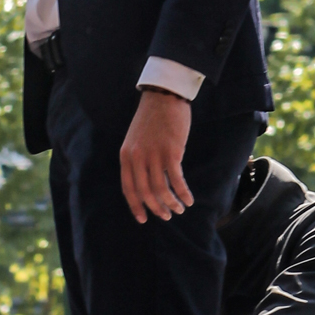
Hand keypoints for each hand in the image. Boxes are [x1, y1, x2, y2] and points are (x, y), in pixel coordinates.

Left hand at [119, 87, 191, 221]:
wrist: (164, 96)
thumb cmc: (152, 118)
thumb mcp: (135, 140)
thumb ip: (137, 160)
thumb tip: (146, 184)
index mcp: (126, 156)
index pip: (129, 188)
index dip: (136, 206)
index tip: (144, 219)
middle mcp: (137, 158)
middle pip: (146, 192)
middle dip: (157, 208)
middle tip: (166, 216)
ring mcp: (154, 155)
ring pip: (161, 189)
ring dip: (171, 203)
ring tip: (179, 209)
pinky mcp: (172, 152)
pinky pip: (176, 180)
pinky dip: (183, 193)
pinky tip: (189, 199)